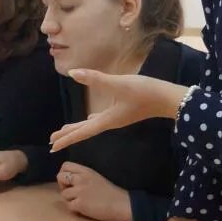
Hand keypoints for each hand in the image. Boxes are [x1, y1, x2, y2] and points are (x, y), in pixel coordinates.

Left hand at [49, 70, 187, 152]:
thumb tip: (73, 73)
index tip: (53, 147)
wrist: (169, 98)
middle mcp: (110, 122)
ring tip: (64, 132)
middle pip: (85, 131)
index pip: (82, 131)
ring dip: (77, 129)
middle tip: (52, 143)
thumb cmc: (145, 92)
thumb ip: (95, 79)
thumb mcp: (119, 83)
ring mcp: (117, 118)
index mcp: (107, 120)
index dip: (66, 138)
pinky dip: (90, 122)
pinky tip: (90, 119)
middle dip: (68, 136)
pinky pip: (101, 120)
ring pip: (92, 126)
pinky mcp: (122, 112)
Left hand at [57, 162, 131, 220]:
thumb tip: (68, 180)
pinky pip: (69, 206)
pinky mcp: (80, 204)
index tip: (69, 182)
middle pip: (60, 177)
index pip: (65, 165)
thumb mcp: (95, 177)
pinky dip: (75, 209)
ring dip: (70, 199)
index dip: (64, 173)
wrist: (121, 205)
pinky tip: (84, 208)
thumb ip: (82, 176)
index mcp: (86, 171)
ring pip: (63, 194)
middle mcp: (81, 179)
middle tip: (73, 192)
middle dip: (63, 185)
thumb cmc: (110, 193)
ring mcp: (80, 191)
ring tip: (82, 201)